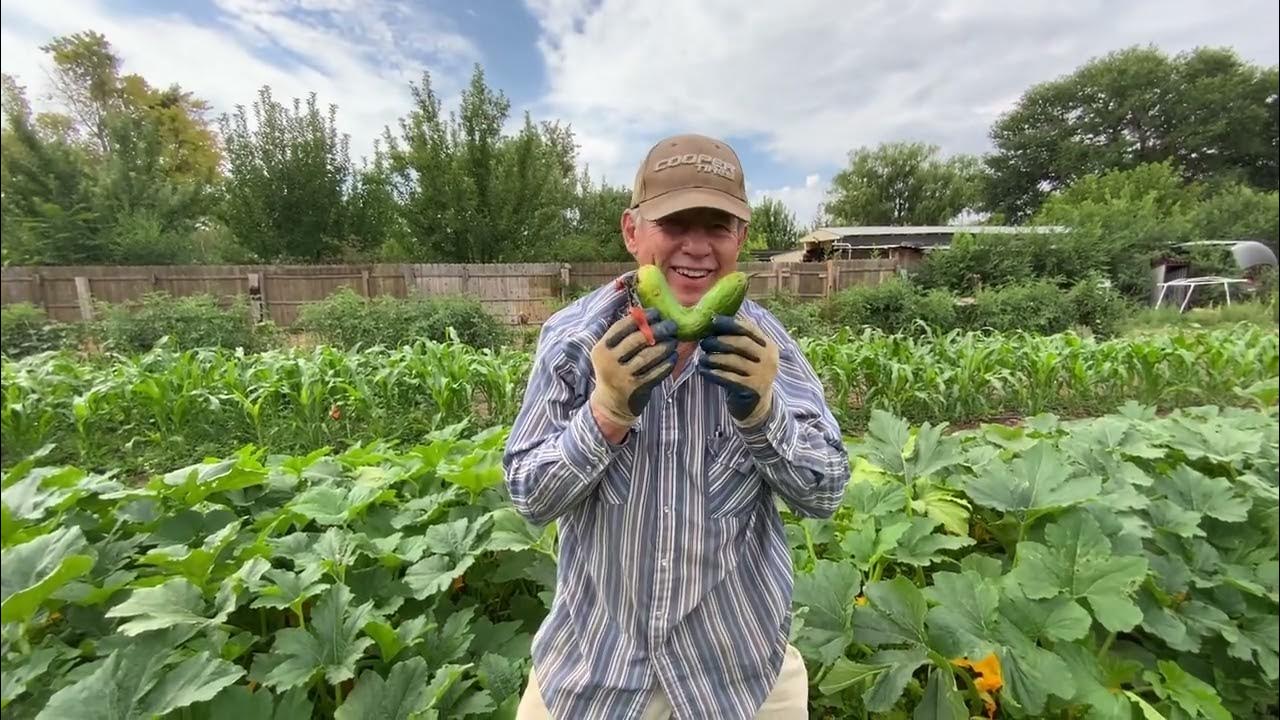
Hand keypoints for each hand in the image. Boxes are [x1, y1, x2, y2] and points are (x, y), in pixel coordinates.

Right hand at [589, 308, 678, 430]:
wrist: (611, 405)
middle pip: (637, 340)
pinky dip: (667, 363)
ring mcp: (622, 376)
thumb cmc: (614, 371)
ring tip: (674, 341)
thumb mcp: (610, 354)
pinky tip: (673, 357)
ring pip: (648, 356)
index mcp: (601, 349)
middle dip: (658, 330)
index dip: (641, 318)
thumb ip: (623, 336)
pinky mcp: (636, 388)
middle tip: (671, 326)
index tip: (656, 313)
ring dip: (665, 346)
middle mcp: (609, 362)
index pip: (621, 327)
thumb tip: (646, 314)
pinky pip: (656, 372)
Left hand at [696, 315, 778, 426]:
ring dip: (714, 358)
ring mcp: (762, 375)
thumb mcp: (749, 356)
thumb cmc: (746, 374)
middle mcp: (769, 359)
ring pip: (734, 361)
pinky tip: (703, 371)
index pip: (750, 329)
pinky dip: (714, 373)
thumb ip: (737, 340)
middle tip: (704, 343)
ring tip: (702, 358)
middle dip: (720, 341)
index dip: (731, 323)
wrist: (756, 405)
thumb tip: (713, 322)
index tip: (713, 320)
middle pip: (742, 343)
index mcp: (768, 346)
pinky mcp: (752, 389)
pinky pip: (730, 378)